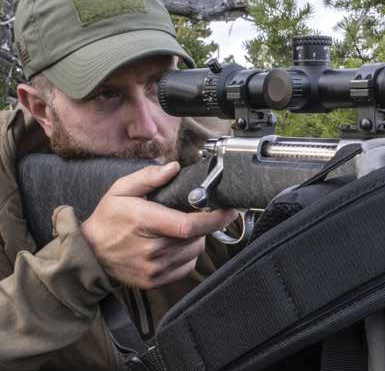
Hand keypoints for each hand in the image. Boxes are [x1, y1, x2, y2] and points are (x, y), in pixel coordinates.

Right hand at [81, 162, 237, 288]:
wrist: (89, 254)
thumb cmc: (108, 220)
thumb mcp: (120, 190)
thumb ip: (148, 177)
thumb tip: (173, 168)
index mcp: (145, 221)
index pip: (189, 225)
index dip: (215, 218)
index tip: (229, 210)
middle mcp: (152, 249)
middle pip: (197, 238)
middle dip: (202, 225)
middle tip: (190, 215)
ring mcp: (154, 268)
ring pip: (195, 252)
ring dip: (195, 240)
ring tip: (178, 230)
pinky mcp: (156, 281)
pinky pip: (187, 267)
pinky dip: (187, 255)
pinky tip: (173, 245)